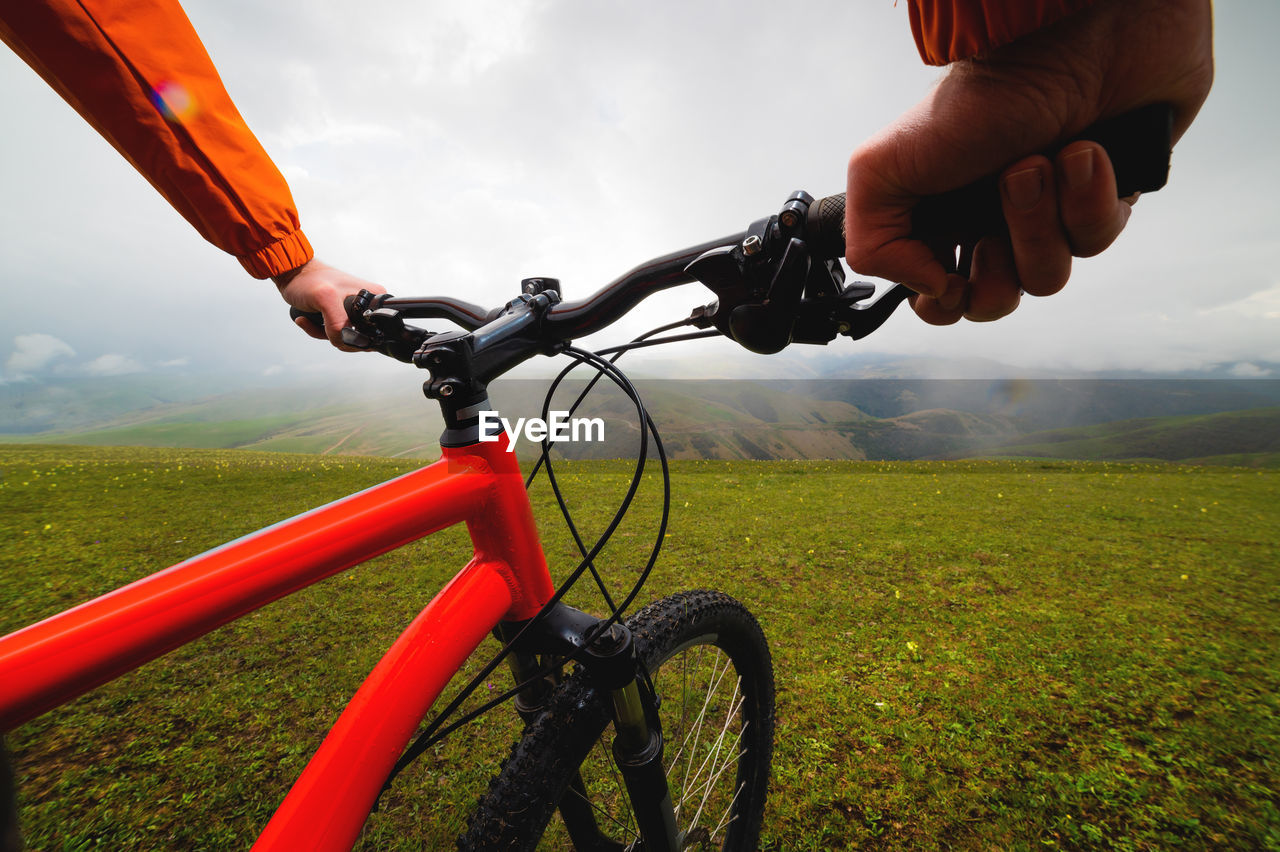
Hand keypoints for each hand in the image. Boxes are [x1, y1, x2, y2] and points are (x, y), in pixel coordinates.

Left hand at [273, 259, 386, 349]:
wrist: (293, 273)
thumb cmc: (307, 279)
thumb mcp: (326, 298)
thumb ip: (338, 324)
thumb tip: (343, 341)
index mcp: (374, 298)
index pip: (371, 331)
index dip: (350, 337)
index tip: (332, 328)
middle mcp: (368, 304)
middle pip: (357, 337)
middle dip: (334, 335)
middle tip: (321, 318)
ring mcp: (354, 309)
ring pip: (344, 337)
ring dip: (323, 333)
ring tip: (312, 316)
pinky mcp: (342, 313)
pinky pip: (334, 333)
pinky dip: (318, 330)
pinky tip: (308, 318)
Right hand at [844, 0, 1212, 323]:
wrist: (1075, 43)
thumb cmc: (980, 96)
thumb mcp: (881, 167)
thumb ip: (871, 242)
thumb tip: (925, 286)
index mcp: (938, 219)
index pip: (937, 299)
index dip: (943, 302)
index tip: (948, 277)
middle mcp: (990, 222)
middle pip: (992, 301)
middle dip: (996, 272)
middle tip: (991, 227)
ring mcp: (1049, 216)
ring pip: (1046, 278)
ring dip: (1039, 221)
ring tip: (1039, 163)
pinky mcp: (1104, 201)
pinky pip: (1098, 239)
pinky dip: (1089, 197)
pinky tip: (1083, 152)